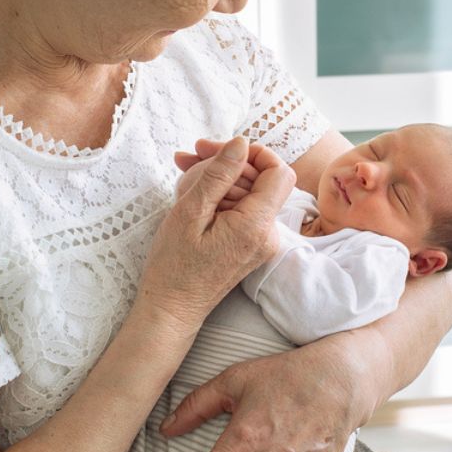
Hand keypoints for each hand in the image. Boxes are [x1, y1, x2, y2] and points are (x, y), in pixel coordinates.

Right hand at [140, 136, 294, 330]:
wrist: (173, 308)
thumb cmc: (175, 266)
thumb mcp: (190, 212)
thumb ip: (219, 174)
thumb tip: (241, 143)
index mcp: (256, 226)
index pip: (278, 171)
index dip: (252, 153)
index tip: (219, 150)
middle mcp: (268, 234)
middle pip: (262, 180)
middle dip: (227, 163)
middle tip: (189, 155)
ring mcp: (262, 242)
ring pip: (250, 193)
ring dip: (220, 178)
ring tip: (183, 171)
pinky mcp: (252, 245)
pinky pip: (243, 209)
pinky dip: (220, 197)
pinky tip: (193, 193)